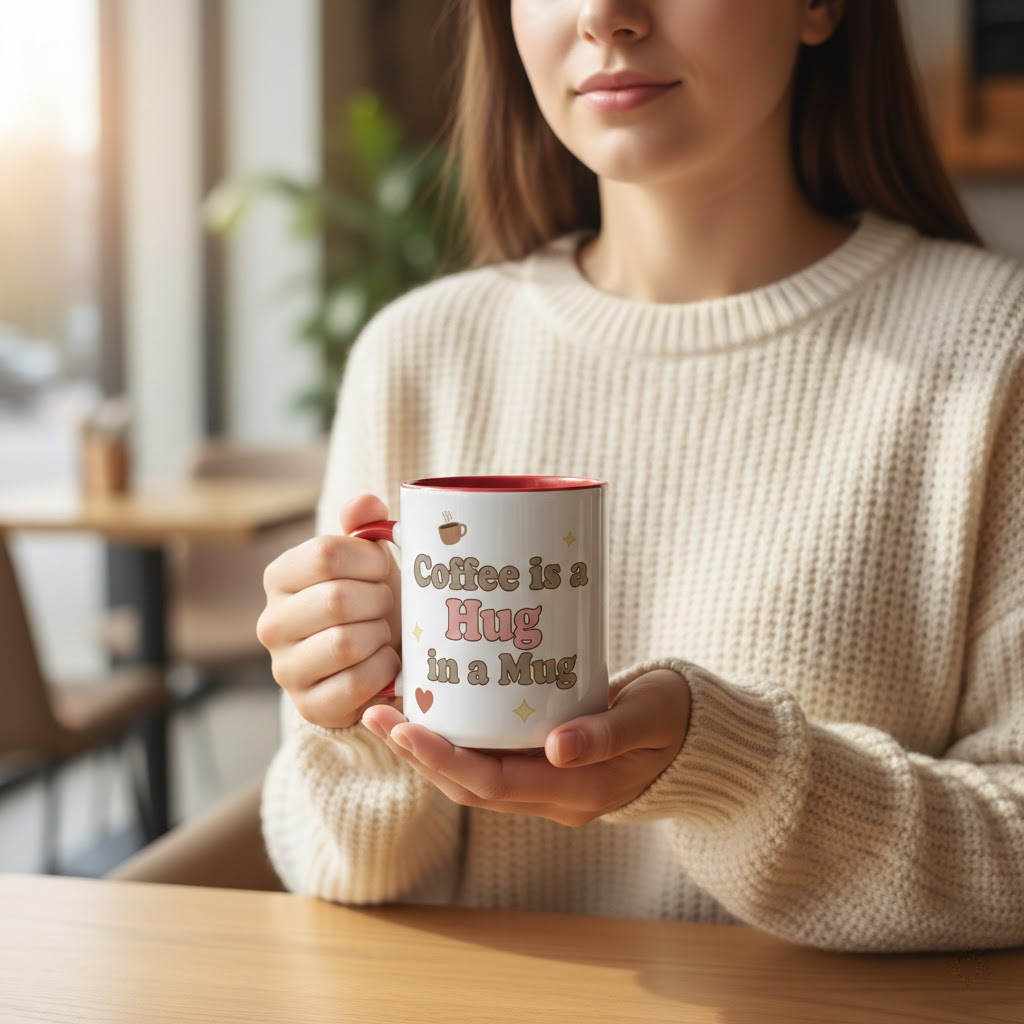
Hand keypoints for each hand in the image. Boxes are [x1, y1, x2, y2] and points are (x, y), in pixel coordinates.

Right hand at [256, 493, 402, 727]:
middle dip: (378, 600)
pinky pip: (356, 683)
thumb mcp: (369, 559)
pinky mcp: (308, 705)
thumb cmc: (373, 601)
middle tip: (385, 605)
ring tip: (382, 632)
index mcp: (281, 576)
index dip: (370, 559)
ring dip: (381, 635)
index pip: (326, 553)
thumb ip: (364, 525)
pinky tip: (385, 663)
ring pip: (346, 643)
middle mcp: (272, 622)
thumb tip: (365, 504)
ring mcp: (285, 668)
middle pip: (338, 599)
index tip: (383, 568)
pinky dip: (383, 670)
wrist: (378, 657)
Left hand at [361, 669, 690, 825]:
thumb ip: (608, 733)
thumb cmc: (674, 718)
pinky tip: (432, 711)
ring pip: (472, 778)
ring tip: (387, 712)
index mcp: (578, 792)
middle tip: (376, 713)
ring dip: (427, 750)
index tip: (403, 727)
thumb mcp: (650, 717)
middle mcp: (554, 797)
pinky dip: (454, 742)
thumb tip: (558, 749)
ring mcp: (547, 786)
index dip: (443, 759)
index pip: (494, 785)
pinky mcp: (544, 766)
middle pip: (469, 787)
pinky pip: (488, 763)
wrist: (693, 738)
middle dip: (417, 754)